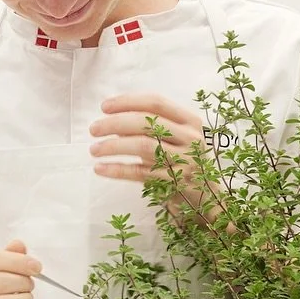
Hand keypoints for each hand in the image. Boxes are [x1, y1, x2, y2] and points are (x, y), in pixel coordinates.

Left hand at [90, 94, 220, 217]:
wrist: (205, 196)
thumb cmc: (182, 161)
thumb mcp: (174, 138)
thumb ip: (150, 126)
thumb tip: (112, 119)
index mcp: (190, 121)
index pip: (156, 102)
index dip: (127, 102)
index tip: (104, 106)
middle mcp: (190, 138)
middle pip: (147, 122)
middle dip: (114, 123)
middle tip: (93, 129)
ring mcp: (184, 161)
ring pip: (143, 146)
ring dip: (113, 146)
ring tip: (94, 149)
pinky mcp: (174, 183)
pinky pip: (140, 173)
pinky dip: (117, 169)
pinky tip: (100, 168)